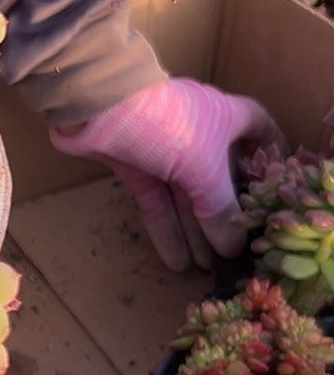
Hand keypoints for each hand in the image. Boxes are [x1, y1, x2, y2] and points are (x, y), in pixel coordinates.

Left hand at [50, 79, 282, 270]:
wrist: (96, 107)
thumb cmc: (164, 125)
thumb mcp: (203, 168)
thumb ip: (220, 208)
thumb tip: (233, 246)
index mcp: (224, 116)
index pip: (258, 126)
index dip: (270, 151)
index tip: (278, 184)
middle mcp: (196, 130)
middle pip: (219, 175)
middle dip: (226, 213)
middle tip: (235, 252)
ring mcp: (162, 147)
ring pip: (184, 194)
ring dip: (194, 229)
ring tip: (206, 267)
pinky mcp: (131, 163)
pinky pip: (154, 201)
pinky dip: (164, 228)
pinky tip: (174, 260)